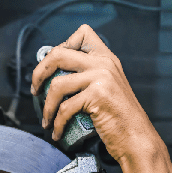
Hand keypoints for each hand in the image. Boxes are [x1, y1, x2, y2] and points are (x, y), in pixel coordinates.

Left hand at [31, 25, 160, 162]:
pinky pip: (65, 108)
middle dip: (39, 73)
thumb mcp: (108, 88)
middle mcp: (104, 63)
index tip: (51, 68)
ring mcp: (101, 77)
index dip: (59, 47)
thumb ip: (89, 77)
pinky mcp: (97, 95)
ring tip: (46, 121)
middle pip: (58, 54)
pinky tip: (57, 133)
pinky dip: (57, 123)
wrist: (136, 138)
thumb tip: (55, 77)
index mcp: (106, 58)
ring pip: (57, 84)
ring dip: (46, 107)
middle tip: (35, 91)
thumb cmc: (119, 119)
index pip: (81, 33)